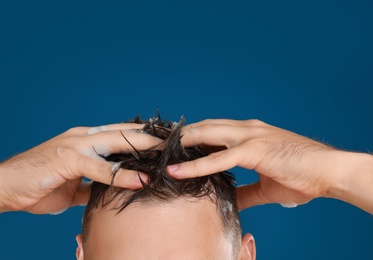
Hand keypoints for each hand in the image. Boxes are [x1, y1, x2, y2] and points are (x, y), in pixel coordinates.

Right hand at [0, 123, 160, 214]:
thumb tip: (107, 194)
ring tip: (168, 155)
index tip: (163, 142)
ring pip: (117, 143)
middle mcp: (83, 137)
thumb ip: (91, 186)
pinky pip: (101, 168)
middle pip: (125, 132)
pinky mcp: (69, 160)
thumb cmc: (37, 185)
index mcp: (84, 140)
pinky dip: (122, 175)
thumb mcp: (72, 186)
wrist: (4, 187)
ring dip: (144, 149)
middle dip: (151, 136)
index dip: (142, 137)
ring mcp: (76, 145)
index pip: (119, 134)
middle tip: (177, 139)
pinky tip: (140, 180)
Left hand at [165, 119, 364, 209]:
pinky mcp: (253, 150)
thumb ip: (246, 192)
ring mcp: (249, 136)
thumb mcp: (267, 186)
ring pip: (205, 135)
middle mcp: (246, 129)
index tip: (171, 145)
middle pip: (203, 127)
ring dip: (180, 144)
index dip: (191, 137)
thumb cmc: (302, 175)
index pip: (212, 131)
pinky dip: (196, 165)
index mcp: (248, 134)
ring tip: (156, 151)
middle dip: (178, 136)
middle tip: (154, 143)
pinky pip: (218, 158)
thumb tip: (231, 201)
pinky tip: (177, 169)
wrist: (329, 171)